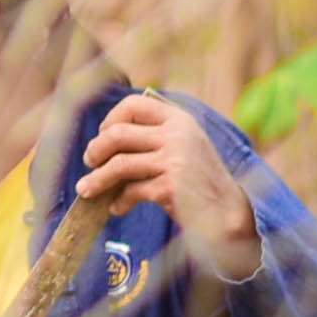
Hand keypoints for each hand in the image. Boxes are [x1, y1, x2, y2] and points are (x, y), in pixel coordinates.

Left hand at [77, 91, 259, 277]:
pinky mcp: (170, 187)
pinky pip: (130, 191)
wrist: (230, 212)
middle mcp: (177, 135)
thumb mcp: (183, 146)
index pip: (134, 105)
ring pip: (118, 164)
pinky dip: (119, 201)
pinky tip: (116, 208)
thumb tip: (102, 140)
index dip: (111, 118)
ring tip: (86, 189)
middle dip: (96, 149)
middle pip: (117, 135)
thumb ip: (153, 137)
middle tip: (90, 162)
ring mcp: (174, 161)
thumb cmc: (200, 180)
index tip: (103, 135)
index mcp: (180, 119)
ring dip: (97, 179)